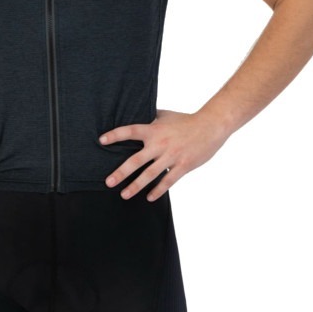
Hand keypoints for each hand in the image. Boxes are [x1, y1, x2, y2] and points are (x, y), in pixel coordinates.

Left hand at [98, 108, 229, 200]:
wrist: (211, 126)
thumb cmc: (186, 120)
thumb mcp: (165, 115)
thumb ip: (150, 117)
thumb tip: (135, 114)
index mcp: (154, 129)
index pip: (130, 131)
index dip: (115, 135)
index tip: (101, 141)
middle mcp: (160, 144)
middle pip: (136, 160)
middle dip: (121, 173)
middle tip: (108, 182)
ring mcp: (171, 156)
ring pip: (150, 174)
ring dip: (136, 186)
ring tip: (124, 195)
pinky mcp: (183, 165)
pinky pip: (168, 181)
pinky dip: (158, 190)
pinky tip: (149, 198)